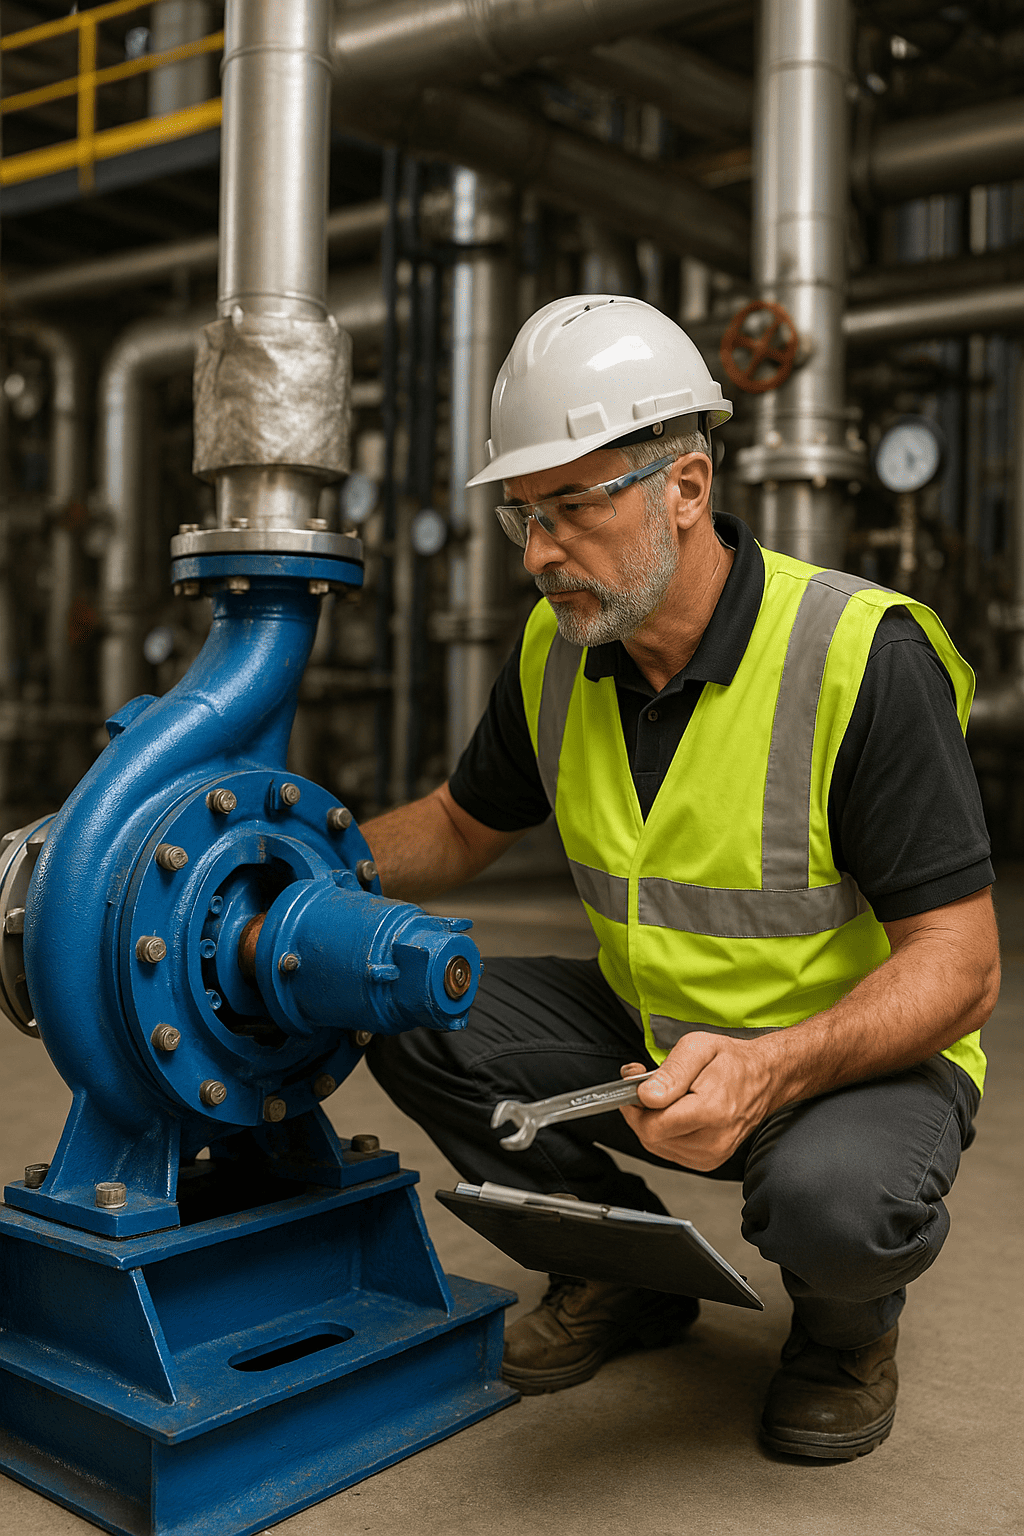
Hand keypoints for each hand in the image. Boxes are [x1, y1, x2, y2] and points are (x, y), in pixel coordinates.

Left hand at [619, 1033, 776, 1170]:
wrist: (764, 1078)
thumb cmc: (733, 1061)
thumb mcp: (699, 1047)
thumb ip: (670, 1072)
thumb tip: (646, 1095)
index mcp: (711, 1110)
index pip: (652, 1126)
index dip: (634, 1106)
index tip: (634, 1087)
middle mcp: (714, 1139)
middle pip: (651, 1138)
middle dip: (641, 1113)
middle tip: (648, 1088)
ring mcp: (713, 1154)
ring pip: (657, 1146)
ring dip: (653, 1123)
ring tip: (668, 1098)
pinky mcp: (709, 1160)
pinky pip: (670, 1152)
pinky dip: (665, 1133)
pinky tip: (676, 1114)